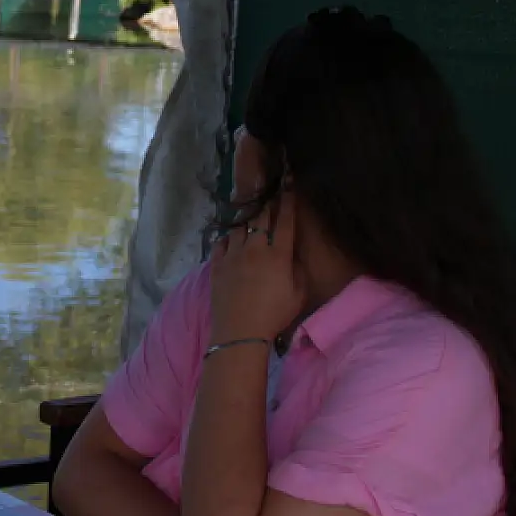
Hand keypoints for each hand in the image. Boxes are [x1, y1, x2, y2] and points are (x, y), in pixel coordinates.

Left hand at [209, 197, 302, 343]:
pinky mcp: (216, 264)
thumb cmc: (274, 315)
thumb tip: (292, 254)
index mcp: (277, 254)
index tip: (290, 184)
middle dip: (268, 205)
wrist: (239, 331)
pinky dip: (228, 238)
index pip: (284, 221)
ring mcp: (232, 254)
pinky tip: (231, 240)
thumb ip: (298, 270)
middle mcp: (253, 248)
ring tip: (251, 222)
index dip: (288, 201)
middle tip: (271, 196)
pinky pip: (221, 242)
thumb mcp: (299, 294)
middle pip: (261, 218)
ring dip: (247, 222)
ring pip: (239, 228)